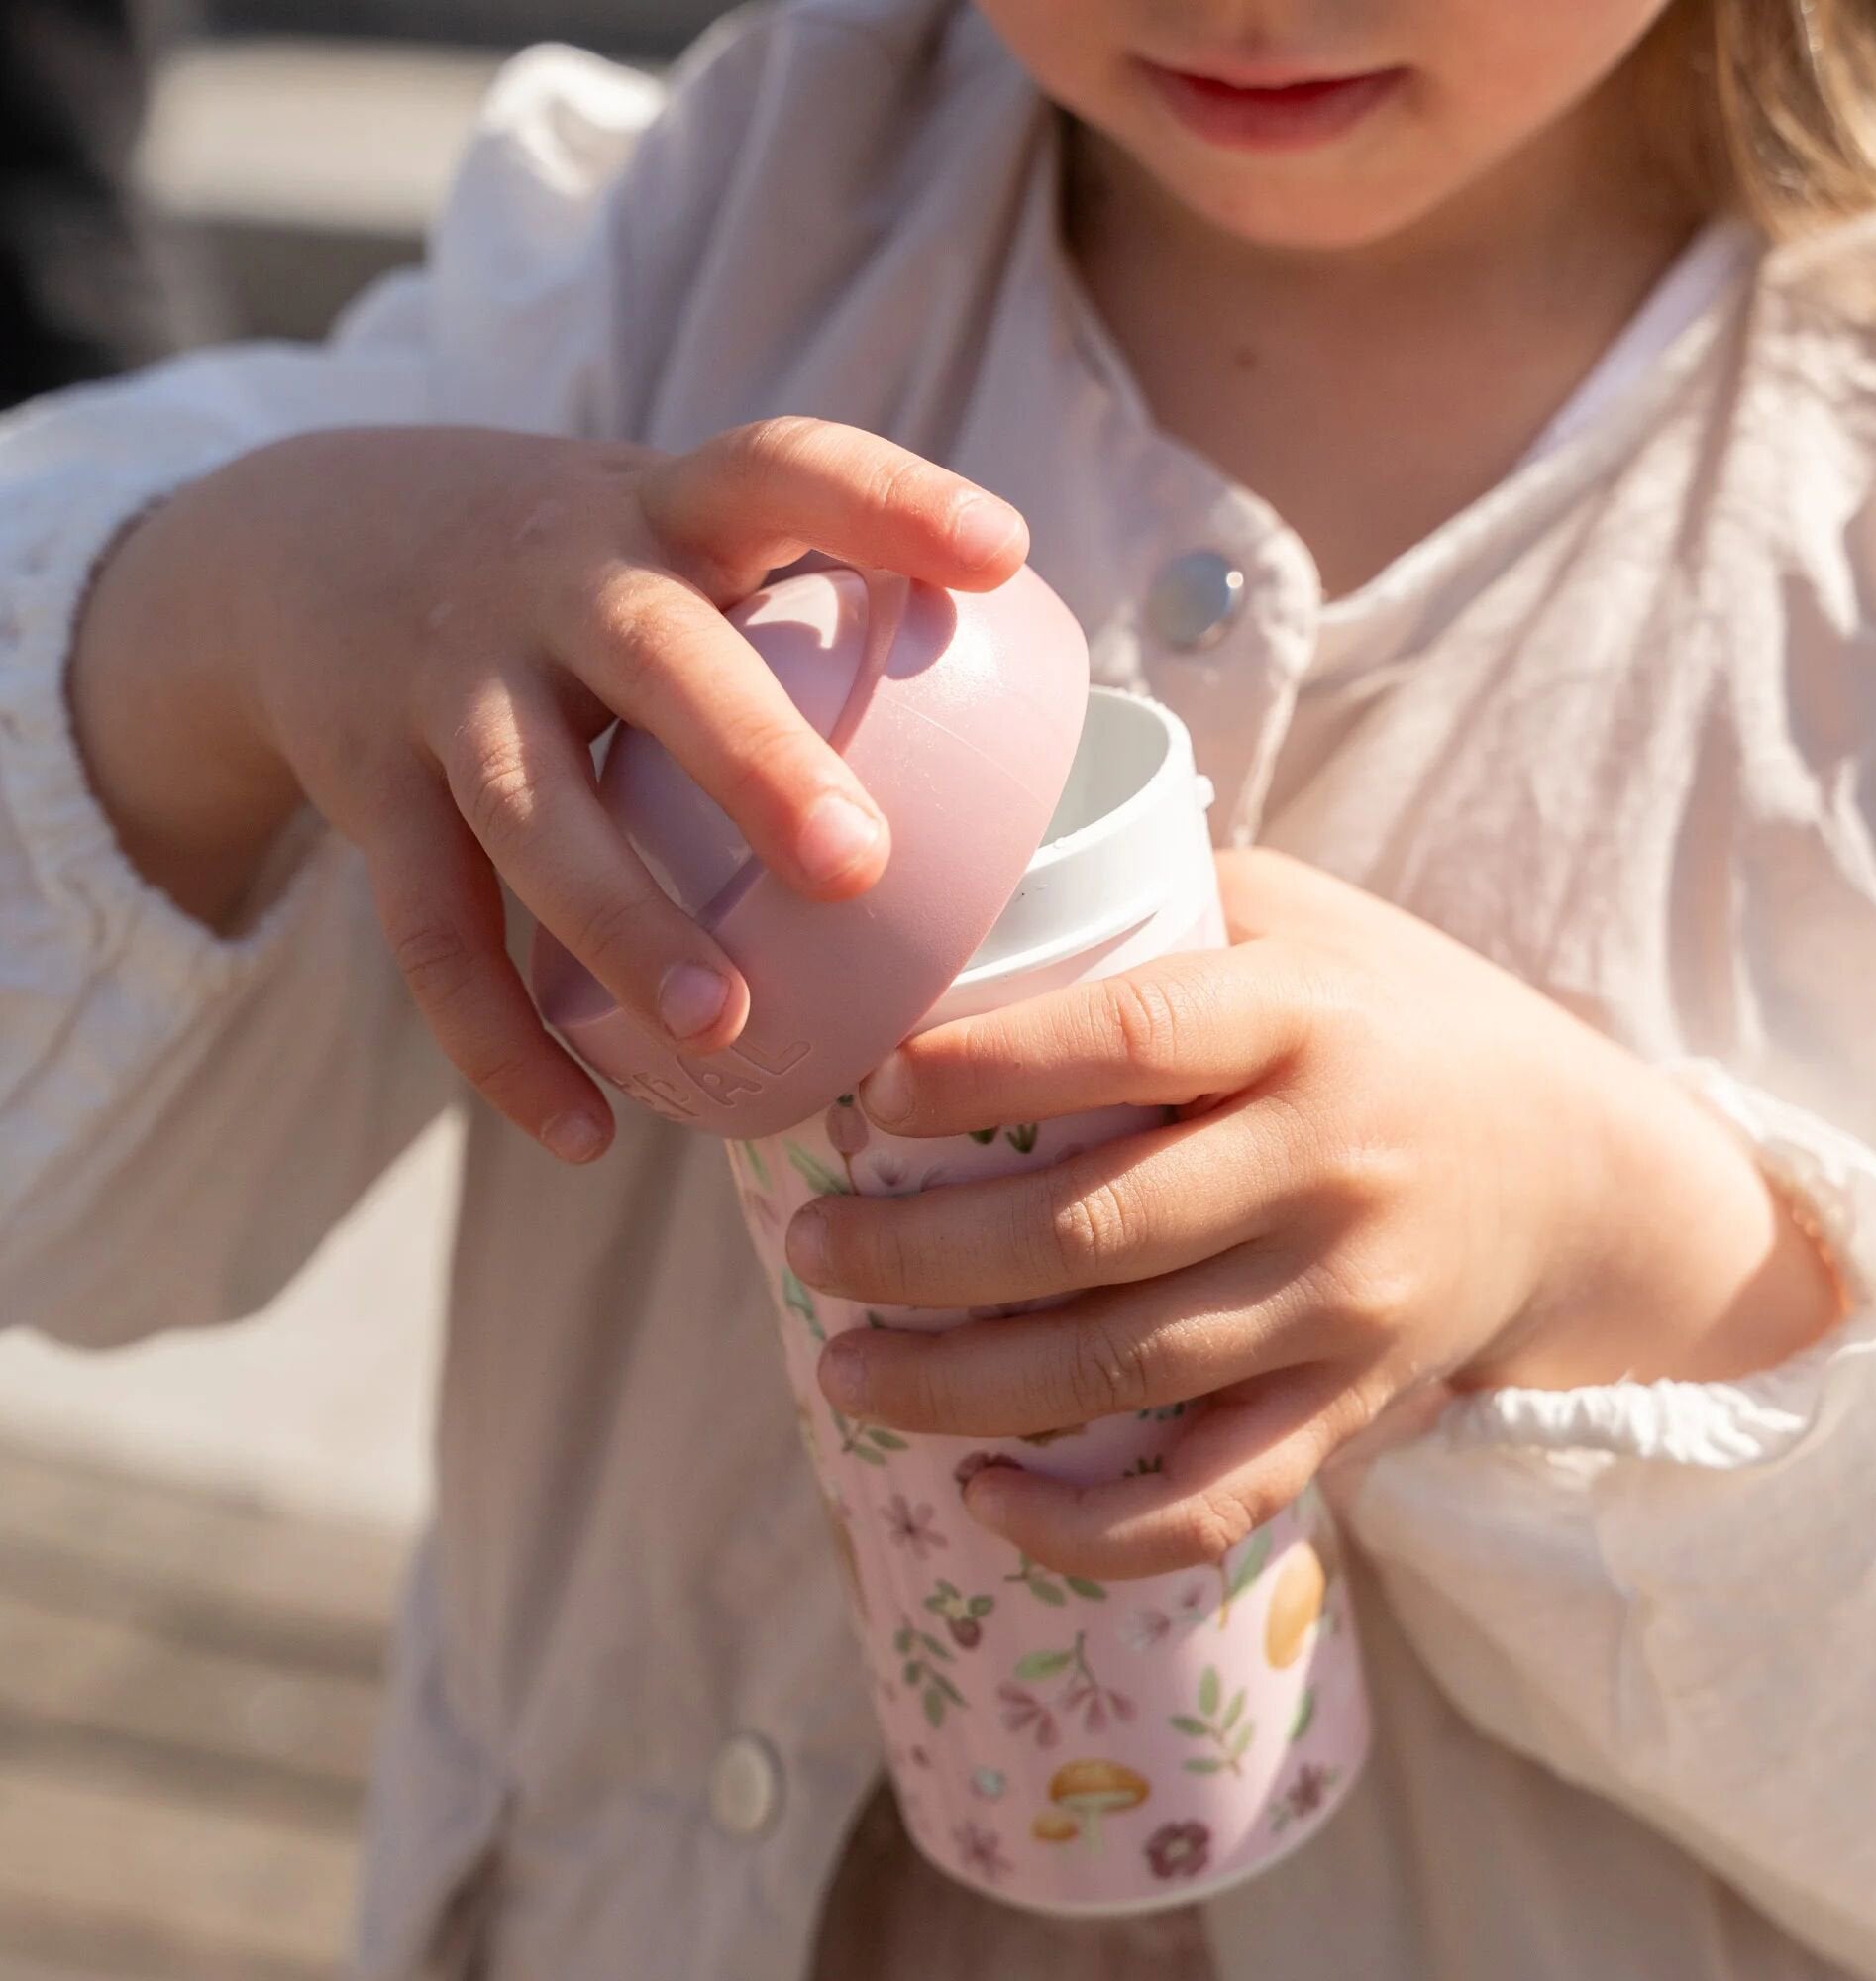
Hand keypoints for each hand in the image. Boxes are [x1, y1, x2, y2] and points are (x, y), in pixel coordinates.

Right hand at [70, 419, 1025, 1159]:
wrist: (310, 544)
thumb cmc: (574, 574)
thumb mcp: (670, 535)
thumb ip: (802, 606)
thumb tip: (1015, 758)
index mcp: (662, 512)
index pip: (779, 467)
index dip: (888, 502)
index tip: (1004, 555)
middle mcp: (553, 581)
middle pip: (656, 658)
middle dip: (754, 760)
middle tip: (856, 866)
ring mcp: (453, 684)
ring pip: (530, 810)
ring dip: (623, 923)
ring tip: (721, 1027)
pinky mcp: (375, 789)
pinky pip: (434, 933)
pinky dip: (504, 1043)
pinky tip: (588, 1132)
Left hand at [789, 848, 1844, 1577]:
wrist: (1583, 1174)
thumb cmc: (1405, 1021)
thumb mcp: (1310, 921)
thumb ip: (1164, 903)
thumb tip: (973, 901)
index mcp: (1304, 1023)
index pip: (1133, 1042)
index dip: (990, 1070)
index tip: (872, 1090)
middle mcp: (1326, 1167)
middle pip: (1094, 1231)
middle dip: (922, 1254)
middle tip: (814, 1246)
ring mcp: (1343, 1305)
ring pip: (1125, 1370)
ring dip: (960, 1386)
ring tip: (843, 1367)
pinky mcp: (1353, 1408)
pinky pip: (1215, 1498)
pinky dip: (1092, 1527)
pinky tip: (985, 1498)